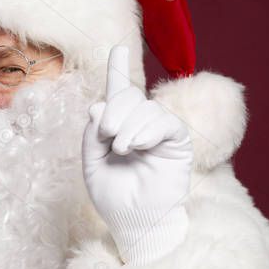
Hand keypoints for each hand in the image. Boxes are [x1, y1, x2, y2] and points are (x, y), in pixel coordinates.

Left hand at [82, 45, 193, 264]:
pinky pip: (165, 122)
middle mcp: (140, 126)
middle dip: (114, 110)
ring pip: (145, 109)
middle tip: (105, 135)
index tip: (118, 48)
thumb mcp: (92, 162)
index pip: (119, 93)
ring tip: (120, 149)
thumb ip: (92, 134)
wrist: (135, 220)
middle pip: (128, 97)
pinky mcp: (177, 142)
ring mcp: (160, 132)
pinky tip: (135, 146)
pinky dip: (146, 130)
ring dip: (128, 125)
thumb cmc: (114, 196)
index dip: (118, 69)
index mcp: (118, 128)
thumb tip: (99, 105)